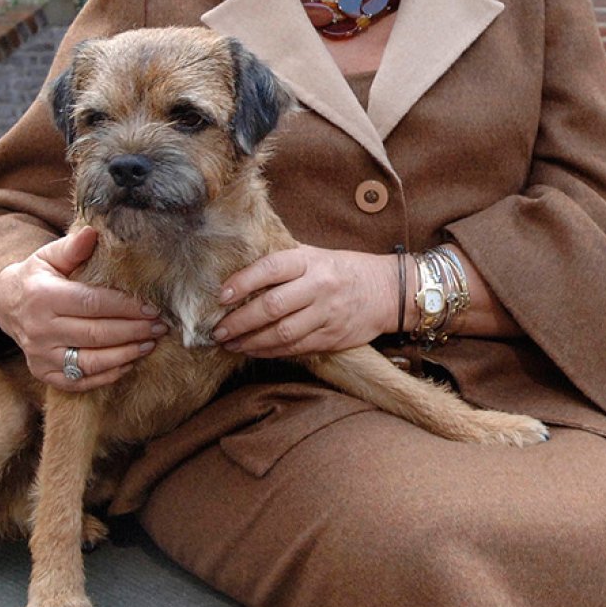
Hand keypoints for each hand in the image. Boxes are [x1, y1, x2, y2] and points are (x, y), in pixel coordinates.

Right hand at [0, 226, 166, 390]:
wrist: (6, 305)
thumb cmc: (37, 276)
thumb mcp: (49, 256)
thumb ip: (72, 247)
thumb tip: (93, 232)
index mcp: (43, 296)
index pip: (92, 303)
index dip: (125, 306)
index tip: (152, 306)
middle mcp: (39, 329)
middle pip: (95, 334)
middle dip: (133, 331)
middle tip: (160, 326)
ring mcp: (40, 355)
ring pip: (90, 361)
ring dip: (125, 354)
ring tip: (150, 344)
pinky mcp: (43, 373)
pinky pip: (79, 381)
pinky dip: (107, 375)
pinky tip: (128, 362)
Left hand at [211, 246, 397, 357]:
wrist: (387, 291)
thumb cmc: (344, 269)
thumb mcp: (316, 254)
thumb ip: (284, 261)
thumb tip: (240, 269)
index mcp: (311, 261)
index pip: (271, 268)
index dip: (243, 282)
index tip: (221, 295)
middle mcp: (319, 286)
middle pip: (272, 306)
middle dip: (239, 321)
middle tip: (218, 329)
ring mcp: (327, 314)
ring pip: (282, 333)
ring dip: (250, 341)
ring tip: (230, 343)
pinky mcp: (331, 337)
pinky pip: (295, 348)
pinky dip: (270, 352)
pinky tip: (253, 350)